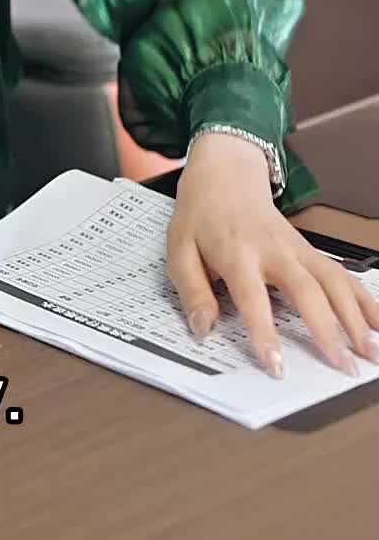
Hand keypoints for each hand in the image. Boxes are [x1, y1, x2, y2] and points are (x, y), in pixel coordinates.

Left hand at [167, 132, 378, 378]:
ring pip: (333, 281)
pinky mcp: (311, 250)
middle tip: (341, 365)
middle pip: (306, 289)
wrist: (225, 174)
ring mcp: (298, 248)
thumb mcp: (179, 249)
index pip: (253, 297)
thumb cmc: (201, 216)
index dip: (265, 331)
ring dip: (355, 316)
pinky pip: (341, 274)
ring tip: (370, 352)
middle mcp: (274, 250)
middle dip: (326, 328)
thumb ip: (192, 290)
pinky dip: (363, 299)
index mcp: (236, 252)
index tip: (277, 364)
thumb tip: (204, 329)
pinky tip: (378, 324)